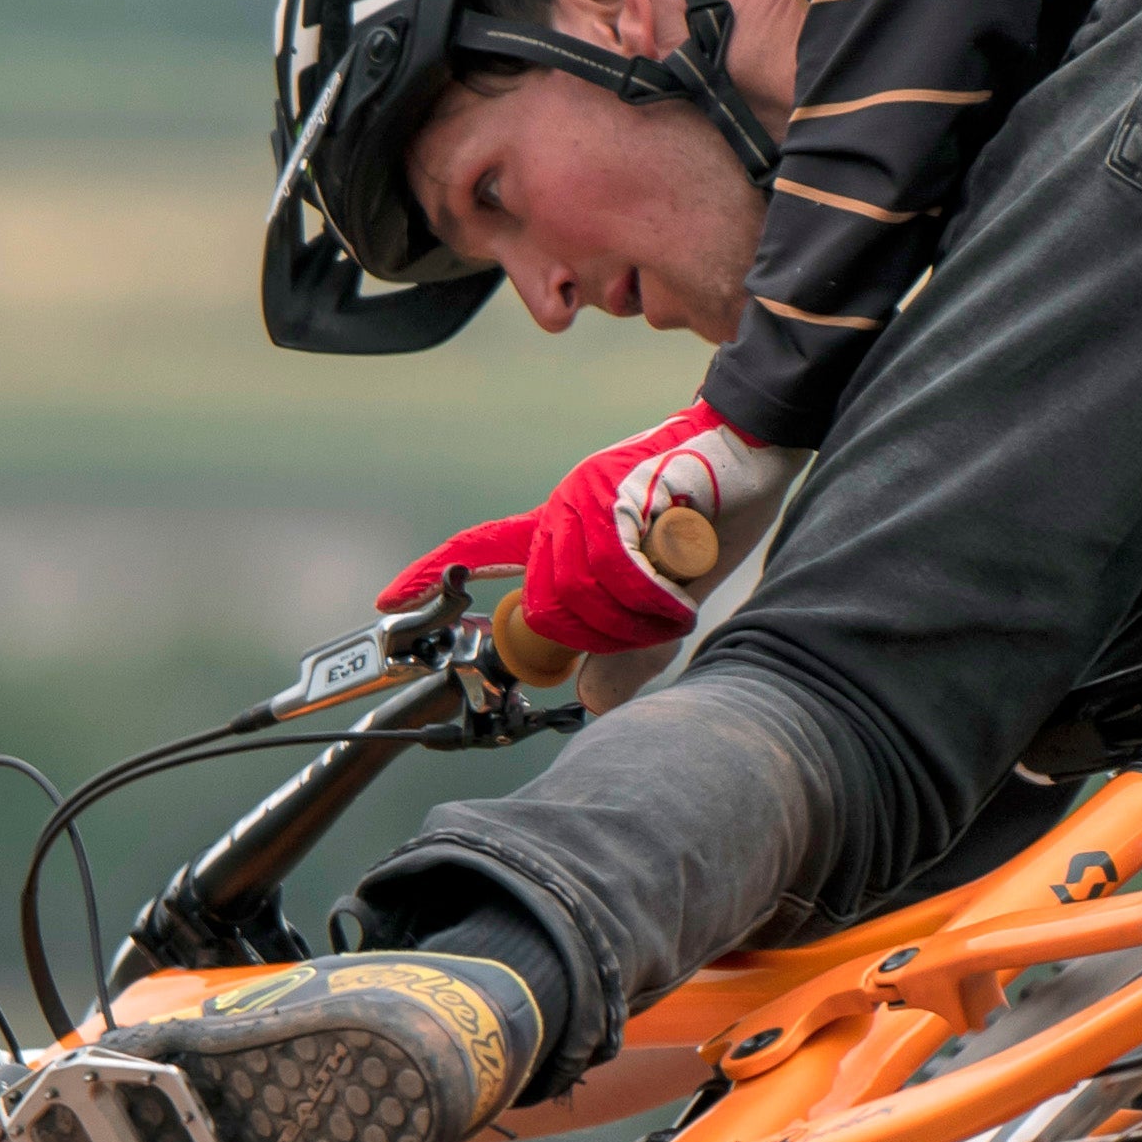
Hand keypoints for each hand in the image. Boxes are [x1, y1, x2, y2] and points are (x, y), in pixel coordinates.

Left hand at [379, 406, 799, 657]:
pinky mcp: (615, 495)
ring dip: (632, 622)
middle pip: (544, 607)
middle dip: (596, 640)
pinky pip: (615, 575)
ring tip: (672, 607)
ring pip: (578, 597)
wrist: (753, 442)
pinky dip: (650, 600)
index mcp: (563, 526)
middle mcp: (563, 509)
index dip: (431, 575)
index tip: (389, 601)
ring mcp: (585, 499)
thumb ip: (627, 648)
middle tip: (650, 631)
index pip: (481, 548)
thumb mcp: (666, 597)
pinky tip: (676, 596)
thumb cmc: (710, 511)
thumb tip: (591, 699)